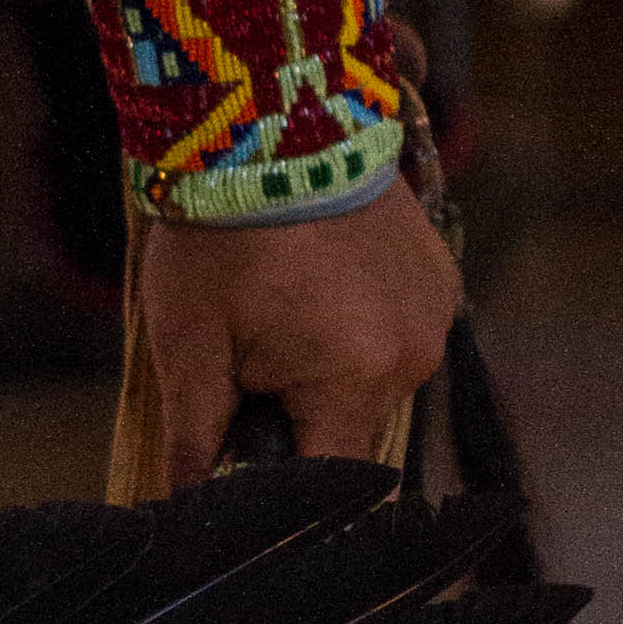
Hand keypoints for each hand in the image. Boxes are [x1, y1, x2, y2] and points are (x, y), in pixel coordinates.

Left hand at [135, 176, 461, 489]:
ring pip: (372, 381)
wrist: (273, 122)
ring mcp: (433, 313)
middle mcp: (412, 356)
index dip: (280, 480)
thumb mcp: (188, 341)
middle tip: (245, 354)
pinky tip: (316, 282)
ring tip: (280, 306)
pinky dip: (355, 326)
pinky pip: (395, 332)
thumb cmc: (221, 232)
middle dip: (295, 413)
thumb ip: (194, 431)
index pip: (326, 480)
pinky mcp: (439, 277)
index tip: (242, 451)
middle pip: (349, 429)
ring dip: (327, 368)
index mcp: (354, 380)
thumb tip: (183, 500)